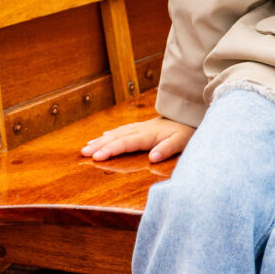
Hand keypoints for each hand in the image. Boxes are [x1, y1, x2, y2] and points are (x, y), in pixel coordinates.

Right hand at [80, 117, 194, 163]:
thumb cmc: (187, 131)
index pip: (125, 143)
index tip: (96, 157)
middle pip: (116, 138)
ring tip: (86, 147)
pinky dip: (110, 134)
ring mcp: (140, 127)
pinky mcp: (142, 127)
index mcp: (148, 135)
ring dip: (101, 140)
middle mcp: (140, 130)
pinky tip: (103, 136)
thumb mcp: (182, 141)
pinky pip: (122, 130)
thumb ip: (167, 149)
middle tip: (83, 153)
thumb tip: (152, 158)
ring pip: (116, 133)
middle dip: (99, 145)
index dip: (110, 150)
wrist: (191, 115)